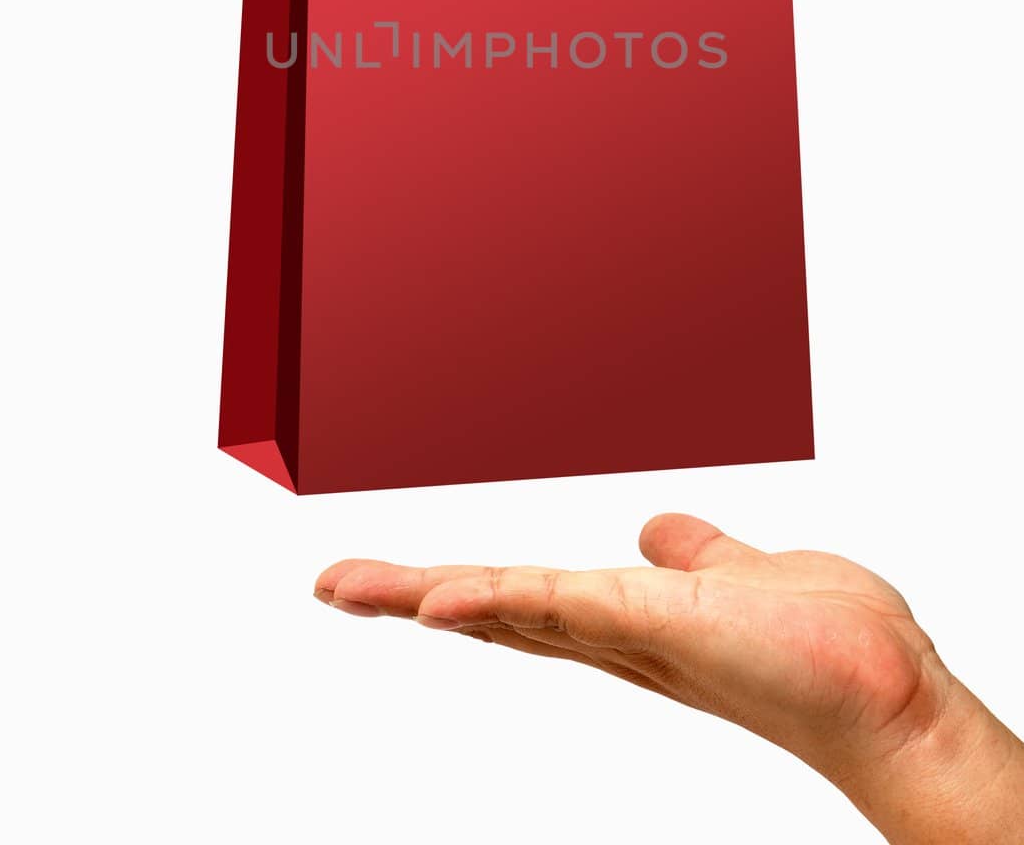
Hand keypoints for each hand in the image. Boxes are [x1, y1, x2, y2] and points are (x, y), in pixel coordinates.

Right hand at [316, 514, 1023, 843]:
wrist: (892, 694)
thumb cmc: (835, 647)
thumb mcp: (747, 573)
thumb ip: (698, 550)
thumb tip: (656, 529)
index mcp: (632, 618)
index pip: (526, 601)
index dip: (458, 591)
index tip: (395, 581)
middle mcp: (617, 636)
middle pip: (494, 613)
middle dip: (407, 598)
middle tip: (331, 586)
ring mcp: (628, 634)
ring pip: (506, 609)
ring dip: (422, 596)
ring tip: (347, 587)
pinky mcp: (652, 623)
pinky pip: (558, 607)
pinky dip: (492, 600)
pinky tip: (435, 598)